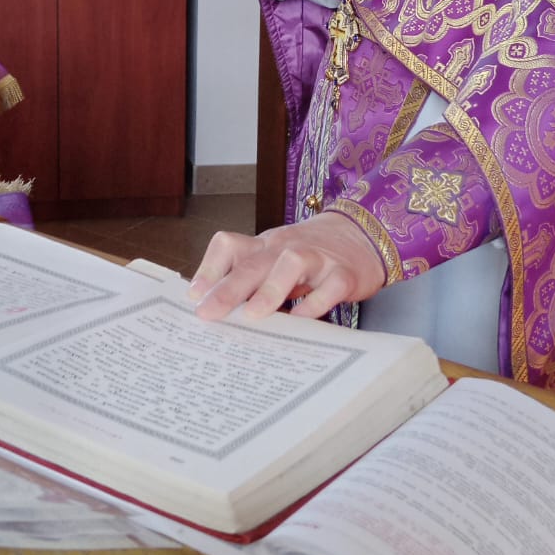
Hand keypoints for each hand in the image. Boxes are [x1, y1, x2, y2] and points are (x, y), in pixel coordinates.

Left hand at [188, 212, 387, 321]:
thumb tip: (213, 309)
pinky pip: (330, 286)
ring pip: (291, 263)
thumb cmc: (310, 255)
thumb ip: (250, 279)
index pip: (229, 245)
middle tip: (207, 313)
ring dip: (270, 289)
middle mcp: (285, 248)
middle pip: (253, 262)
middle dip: (227, 288)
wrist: (362, 235)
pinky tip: (302, 319)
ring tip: (253, 314)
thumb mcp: (274, 260)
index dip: (209, 268)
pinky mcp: (344, 273)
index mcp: (264, 246)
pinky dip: (316, 302)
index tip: (193, 296)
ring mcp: (317, 257)